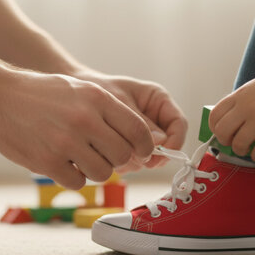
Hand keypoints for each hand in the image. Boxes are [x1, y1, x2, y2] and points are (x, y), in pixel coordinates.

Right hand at [0, 70, 154, 188]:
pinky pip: (78, 182)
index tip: (143, 152)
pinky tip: (62, 164)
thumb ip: (106, 111)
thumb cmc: (40, 93)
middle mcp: (85, 120)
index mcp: (96, 98)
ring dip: (95, 170)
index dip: (145, 146)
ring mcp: (66, 142)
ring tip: (79, 158)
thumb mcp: (78, 90)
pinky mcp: (48, 162)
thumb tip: (136, 139)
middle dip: (116, 159)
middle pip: (122, 155)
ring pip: (102, 173)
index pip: (137, 130)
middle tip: (103, 155)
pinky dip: (73, 177)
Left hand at [73, 69, 187, 172]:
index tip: (161, 155)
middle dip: (150, 155)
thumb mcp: (118, 101)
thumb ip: (137, 122)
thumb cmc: (97, 89)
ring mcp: (142, 135)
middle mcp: (154, 118)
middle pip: (166, 145)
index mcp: (158, 100)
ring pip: (150, 157)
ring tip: (112, 154)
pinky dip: (124, 164)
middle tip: (130, 158)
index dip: (174, 141)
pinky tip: (107, 157)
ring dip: (135, 161)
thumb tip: (159, 142)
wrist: (76, 96)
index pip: (178, 123)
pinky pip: (135, 161)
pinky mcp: (130, 147)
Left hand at [208, 66, 254, 162]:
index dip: (214, 128)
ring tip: (245, 150)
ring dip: (240, 151)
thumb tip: (231, 121)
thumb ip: (241, 102)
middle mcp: (246, 107)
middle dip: (224, 141)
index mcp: (239, 96)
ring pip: (239, 144)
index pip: (215, 115)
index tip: (219, 133)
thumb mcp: (253, 87)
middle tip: (231, 143)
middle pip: (222, 131)